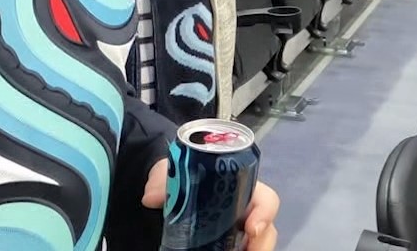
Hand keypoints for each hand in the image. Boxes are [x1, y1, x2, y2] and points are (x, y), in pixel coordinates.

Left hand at [143, 160, 279, 250]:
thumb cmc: (177, 176)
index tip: (252, 228)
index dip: (265, 213)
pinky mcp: (227, 245)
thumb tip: (150, 197)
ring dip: (254, 250)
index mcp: (241, 189)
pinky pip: (238, 250)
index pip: (266, 199)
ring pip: (257, 245)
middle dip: (262, 244)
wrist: (165, 192)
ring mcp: (238, 233)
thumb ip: (161, 181)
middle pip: (266, 230)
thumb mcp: (169, 173)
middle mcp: (246, 212)